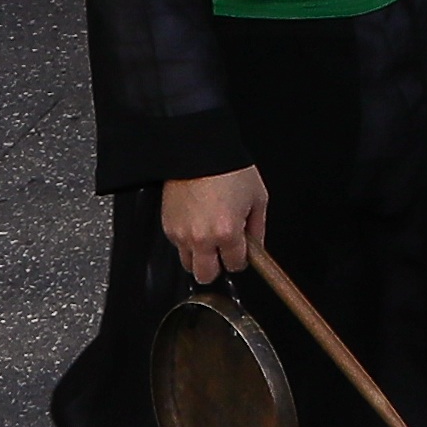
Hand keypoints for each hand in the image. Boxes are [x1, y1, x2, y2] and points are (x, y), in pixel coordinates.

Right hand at [163, 165, 267, 283]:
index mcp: (227, 232)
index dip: (240, 259)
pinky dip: (187, 240)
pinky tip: (196, 222)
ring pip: (188, 263)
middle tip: (223, 251)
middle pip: (206, 276)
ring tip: (208, 235)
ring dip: (200, 255)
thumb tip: (256, 247)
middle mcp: (202, 238)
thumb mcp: (258, 197)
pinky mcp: (168, 226)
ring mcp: (182, 233)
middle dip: (217, 267)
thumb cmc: (229, 169)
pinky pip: (178, 245)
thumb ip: (258, 228)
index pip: (234, 265)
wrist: (200, 151)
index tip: (240, 251)